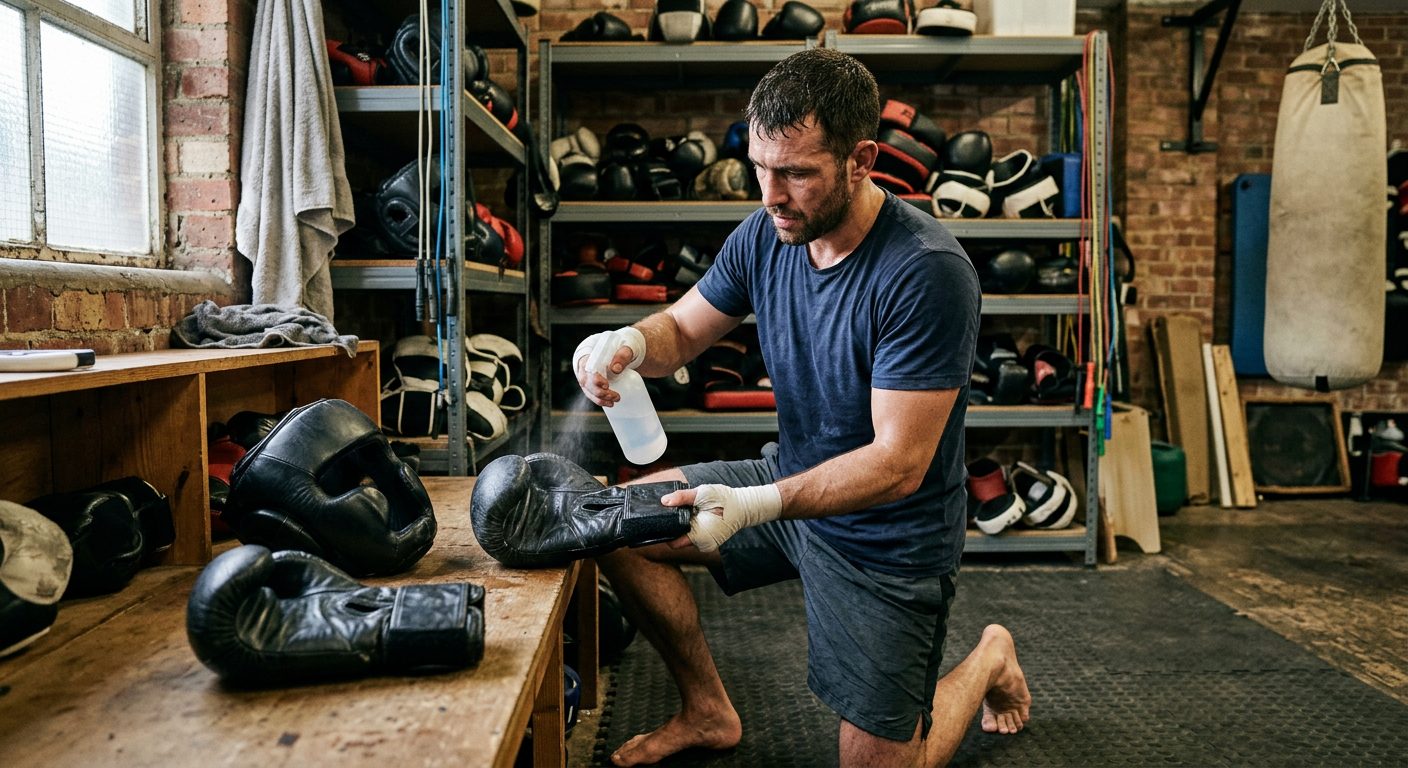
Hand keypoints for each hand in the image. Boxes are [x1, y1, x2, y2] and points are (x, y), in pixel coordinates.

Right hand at [573, 327, 645, 406]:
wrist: (623, 349)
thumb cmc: (623, 345)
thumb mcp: (626, 347)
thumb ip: (622, 355)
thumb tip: (615, 369)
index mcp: (589, 352)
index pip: (585, 366)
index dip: (593, 377)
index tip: (606, 385)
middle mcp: (584, 365)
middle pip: (585, 381)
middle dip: (598, 392)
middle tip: (616, 396)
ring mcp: (587, 375)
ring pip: (587, 389)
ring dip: (598, 398)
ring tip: (613, 402)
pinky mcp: (592, 382)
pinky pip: (591, 393)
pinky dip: (599, 400)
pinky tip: (609, 403)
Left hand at [662, 483, 782, 551]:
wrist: (744, 506)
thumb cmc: (725, 500)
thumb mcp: (702, 494)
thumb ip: (682, 497)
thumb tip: (664, 501)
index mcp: (698, 537)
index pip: (672, 541)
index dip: (666, 530)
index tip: (663, 518)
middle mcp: (702, 545)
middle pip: (678, 539)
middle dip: (676, 526)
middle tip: (678, 511)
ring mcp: (706, 545)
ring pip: (686, 537)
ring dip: (685, 526)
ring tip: (691, 512)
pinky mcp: (709, 541)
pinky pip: (694, 536)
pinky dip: (693, 526)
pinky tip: (697, 516)